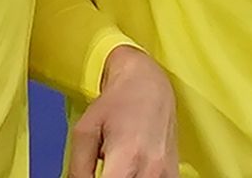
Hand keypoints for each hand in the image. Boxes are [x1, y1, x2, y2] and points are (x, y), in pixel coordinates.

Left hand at [67, 46, 178, 177]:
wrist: (148, 83)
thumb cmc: (118, 102)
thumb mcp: (85, 130)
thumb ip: (78, 168)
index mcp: (126, 157)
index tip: (89, 177)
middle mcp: (150, 169)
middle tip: (102, 170)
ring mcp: (165, 173)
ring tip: (115, 168)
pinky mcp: (173, 173)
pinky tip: (130, 171)